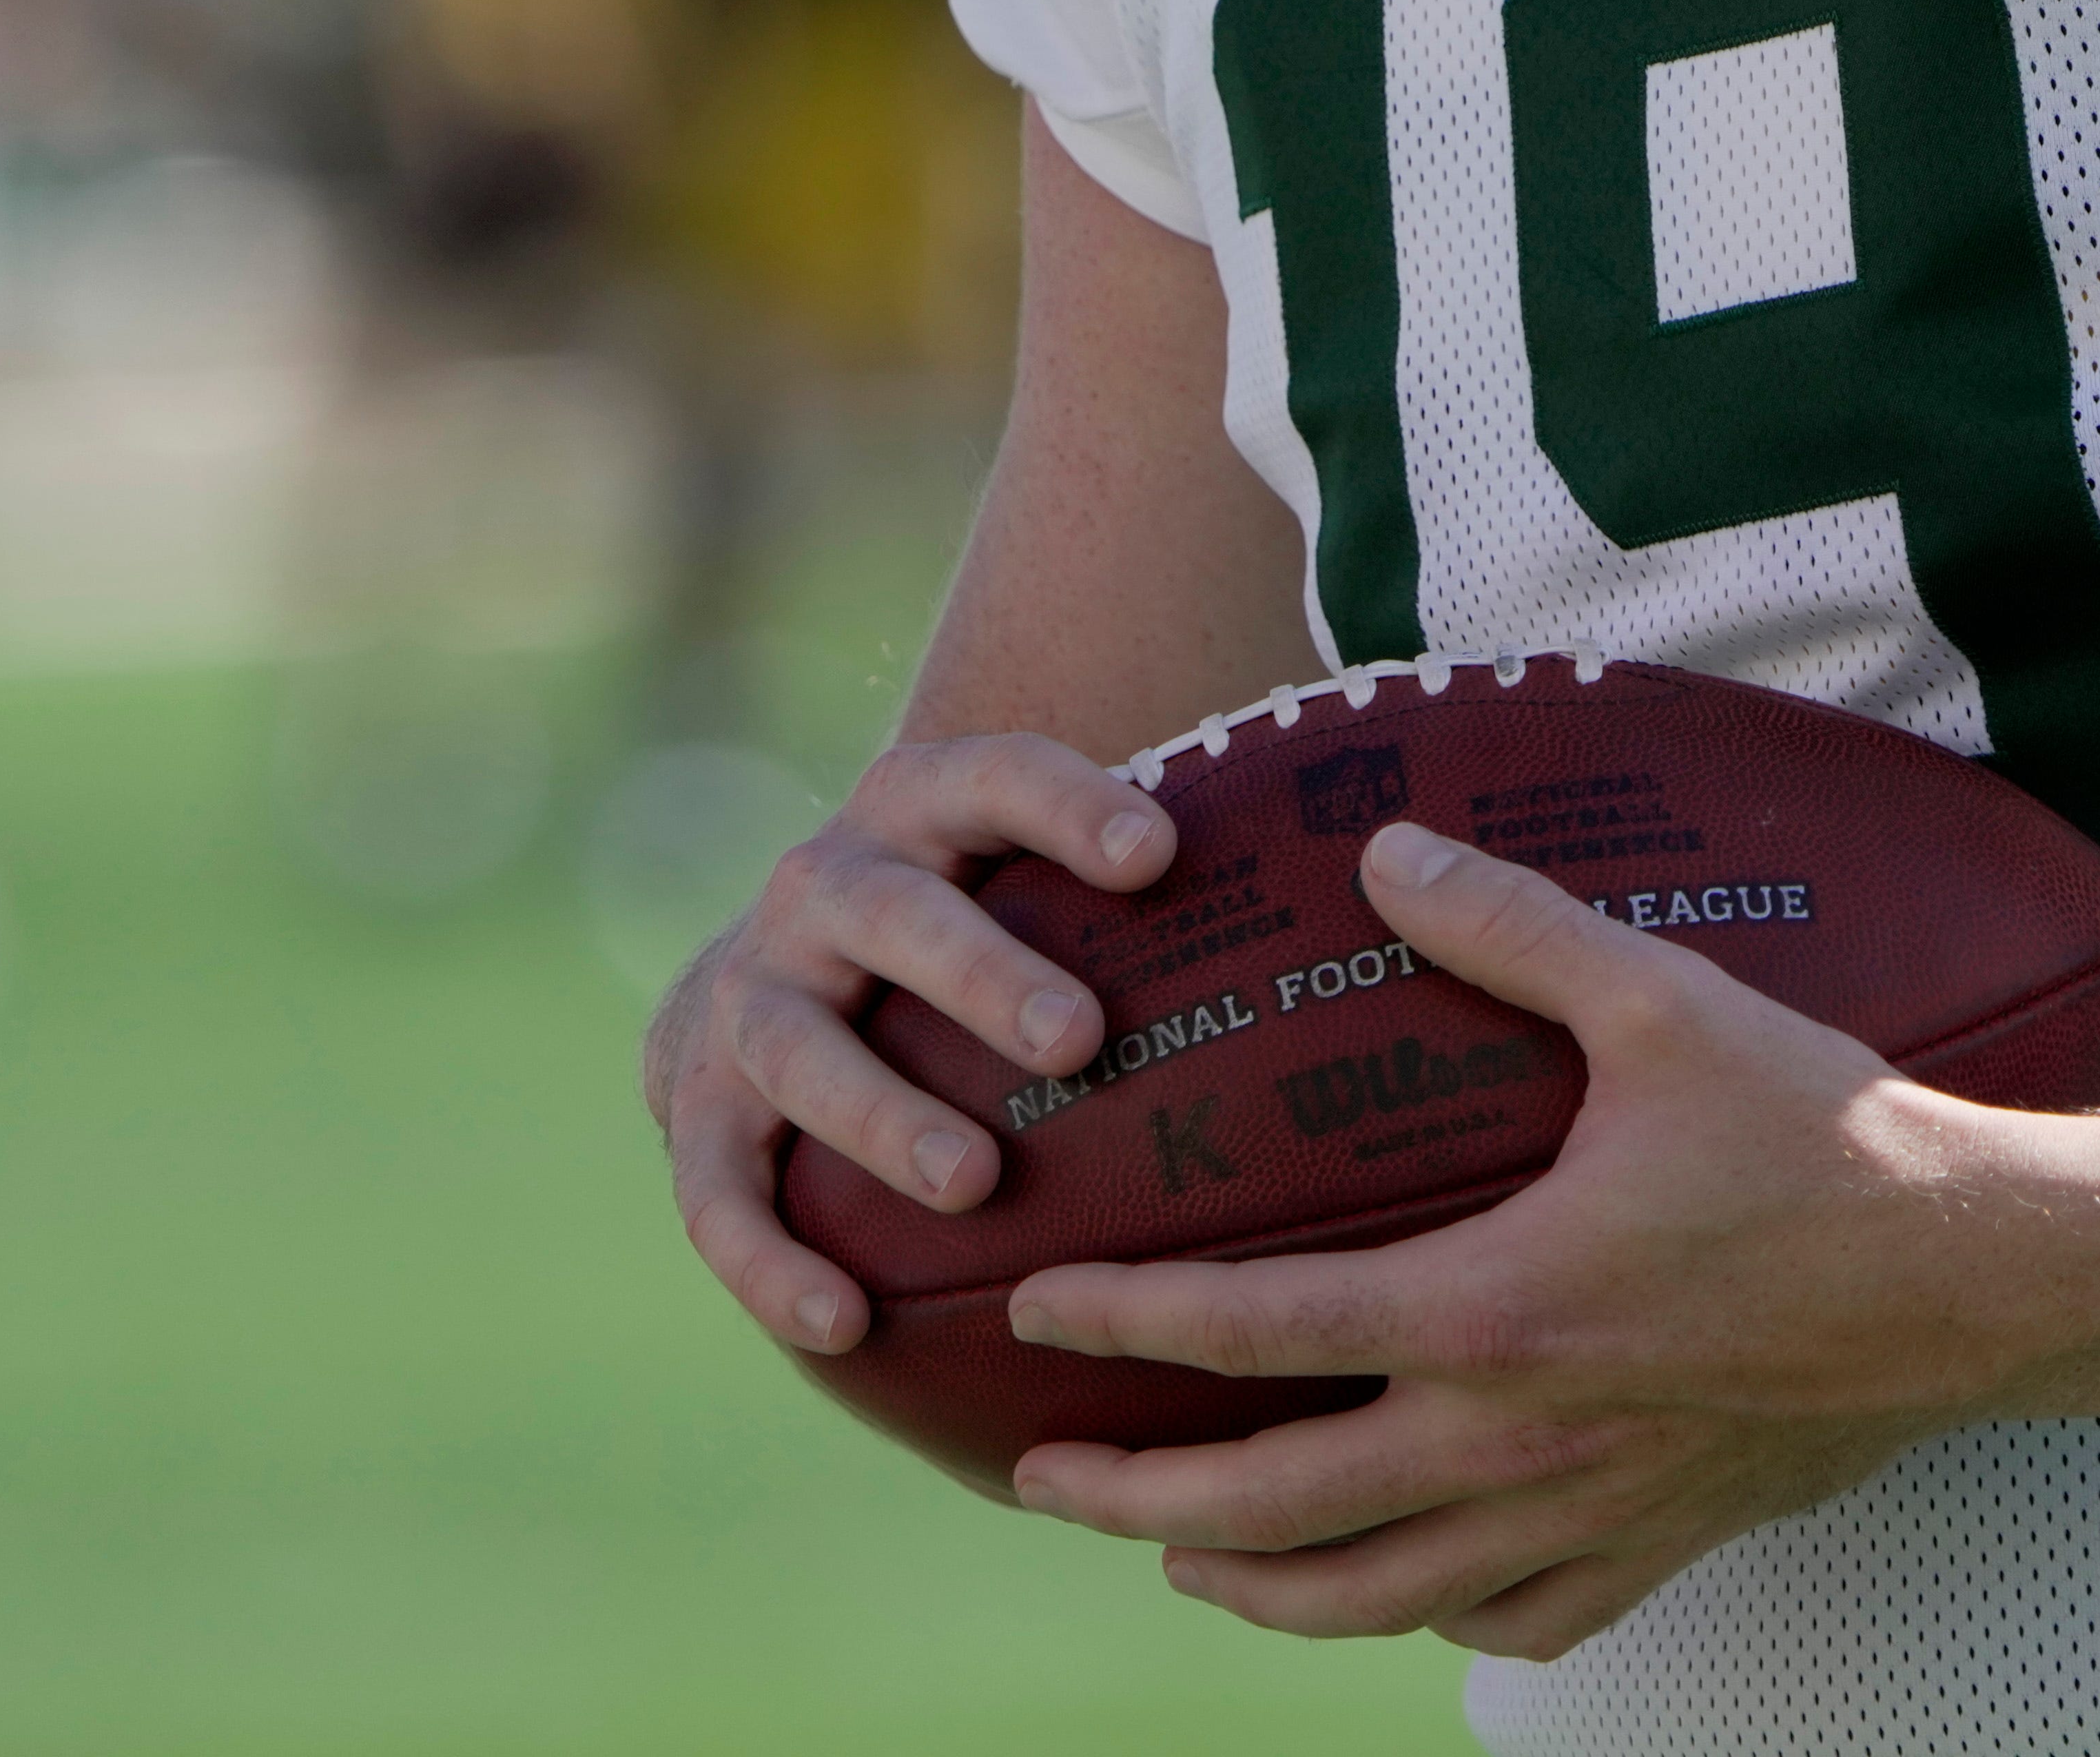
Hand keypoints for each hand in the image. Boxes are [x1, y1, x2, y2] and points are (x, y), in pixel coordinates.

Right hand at [644, 732, 1179, 1358]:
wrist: (806, 958)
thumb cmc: (998, 919)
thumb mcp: (1059, 866)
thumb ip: (1185, 857)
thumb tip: (1405, 865)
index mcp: (922, 805)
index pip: (993, 776)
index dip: (1067, 806)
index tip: (1162, 852)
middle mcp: (823, 884)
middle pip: (892, 910)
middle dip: (980, 969)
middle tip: (1079, 1038)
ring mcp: (748, 991)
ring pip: (796, 1045)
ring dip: (880, 1112)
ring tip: (976, 1182)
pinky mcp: (695, 1103)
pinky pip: (718, 1186)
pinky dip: (767, 1255)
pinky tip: (844, 1323)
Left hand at [1002, 822, 2099, 1657]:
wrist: (1986, 1281)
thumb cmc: (1827, 1140)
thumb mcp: (1666, 1004)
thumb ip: (1511, 930)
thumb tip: (1385, 850)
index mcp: (1499, 1310)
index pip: (1263, 1330)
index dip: (1133, 1321)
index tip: (1040, 1308)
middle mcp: (1519, 1442)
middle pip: (1278, 1511)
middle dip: (1139, 1503)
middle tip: (1044, 1477)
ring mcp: (1586, 1515)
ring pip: (1372, 1599)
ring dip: (1252, 1587)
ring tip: (1178, 1554)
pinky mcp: (1658, 1548)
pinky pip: (1512, 1625)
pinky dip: (1425, 1620)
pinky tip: (1392, 1592)